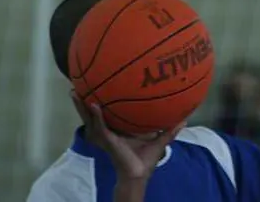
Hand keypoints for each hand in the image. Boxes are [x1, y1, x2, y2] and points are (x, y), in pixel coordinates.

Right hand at [71, 90, 185, 180]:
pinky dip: (96, 115)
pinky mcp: (107, 140)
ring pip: (89, 118)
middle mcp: (106, 130)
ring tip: (75, 92)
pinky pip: (100, 125)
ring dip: (81, 105)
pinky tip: (94, 105)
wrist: (139, 174)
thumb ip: (169, 129)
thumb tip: (184, 119)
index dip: (96, 99)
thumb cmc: (145, 160)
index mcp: (114, 129)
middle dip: (81, 100)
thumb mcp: (158, 140)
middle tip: (75, 85)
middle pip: (89, 113)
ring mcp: (104, 135)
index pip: (102, 112)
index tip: (94, 84)